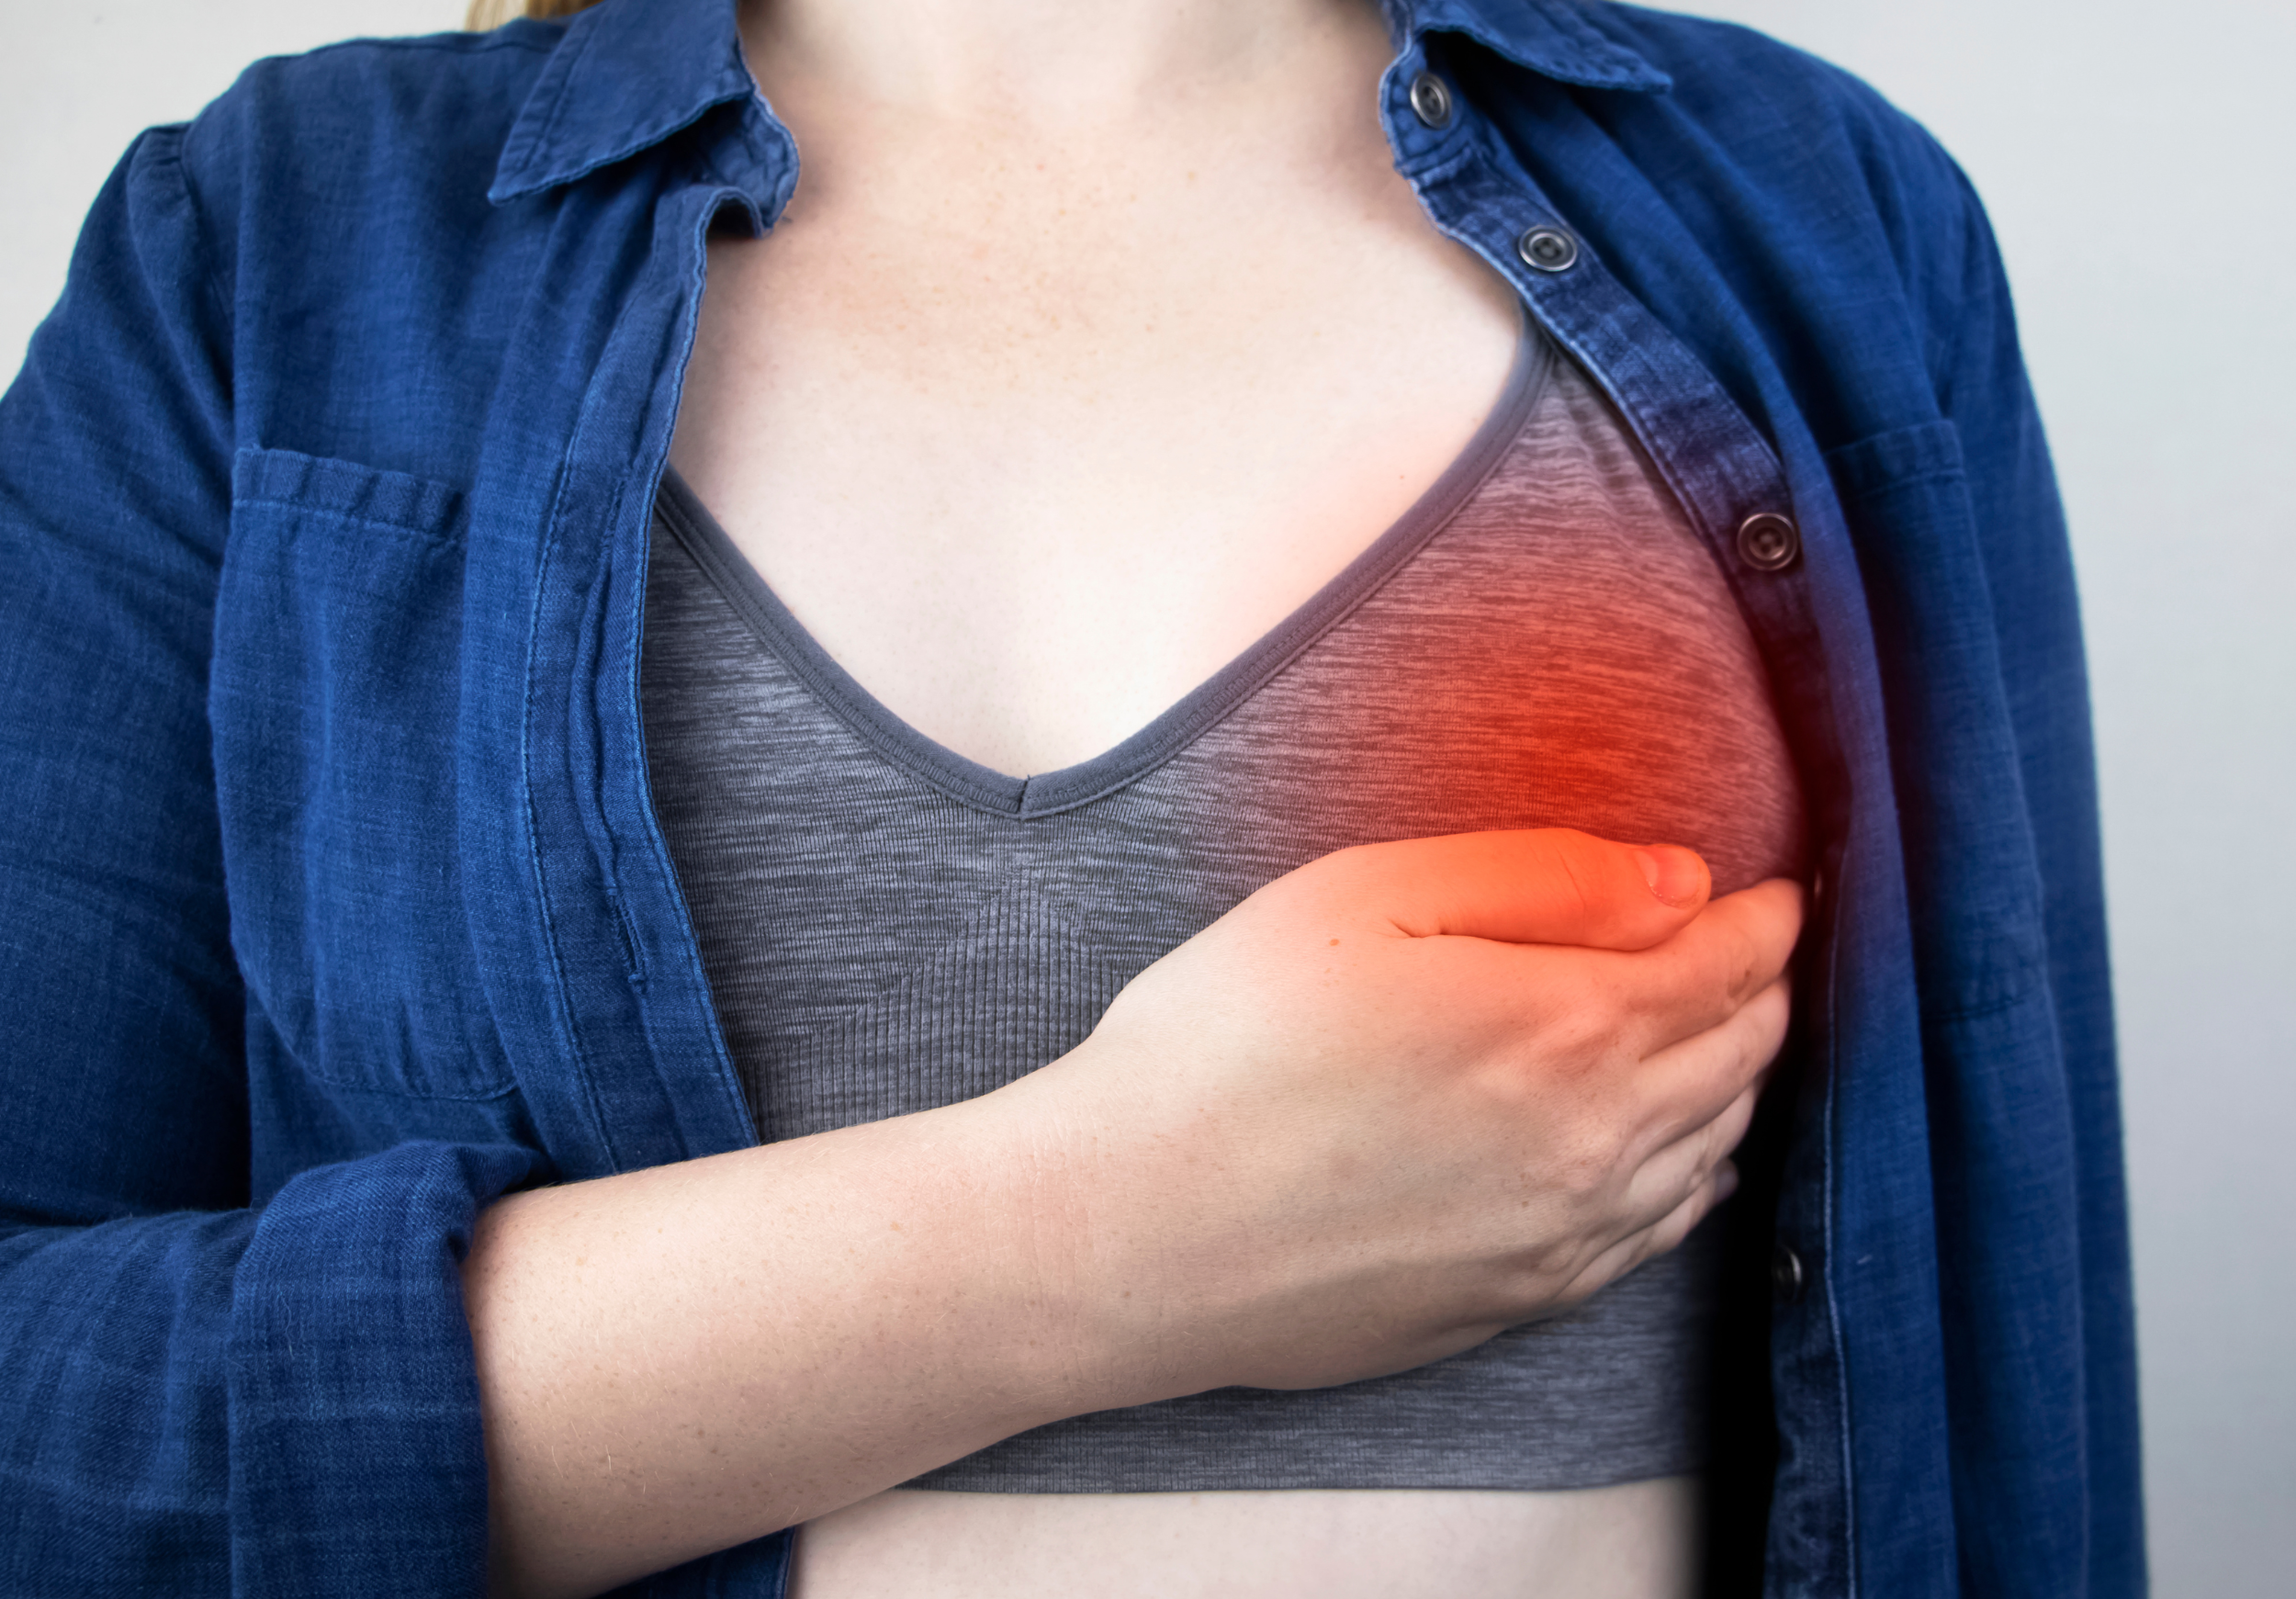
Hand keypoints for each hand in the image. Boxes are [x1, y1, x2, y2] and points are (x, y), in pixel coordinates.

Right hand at [990, 828, 1801, 1405]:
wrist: (1129, 1231)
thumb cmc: (1225, 1045)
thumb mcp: (1364, 896)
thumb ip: (1539, 876)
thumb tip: (1679, 879)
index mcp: (1566, 1026)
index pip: (1728, 963)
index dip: (1764, 917)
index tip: (1773, 889)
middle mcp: (1596, 1143)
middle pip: (1739, 1057)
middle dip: (1759, 989)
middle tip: (1749, 947)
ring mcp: (1563, 1237)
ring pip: (1711, 1149)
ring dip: (1734, 1079)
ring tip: (1719, 1031)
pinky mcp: (1517, 1302)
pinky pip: (1656, 1235)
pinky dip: (1692, 1175)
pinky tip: (1678, 1155)